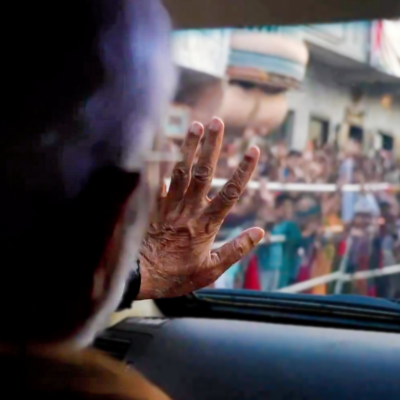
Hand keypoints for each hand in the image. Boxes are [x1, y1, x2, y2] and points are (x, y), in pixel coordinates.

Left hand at [137, 118, 263, 299]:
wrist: (140, 277)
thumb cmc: (176, 276)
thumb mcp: (211, 270)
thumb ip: (235, 249)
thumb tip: (259, 233)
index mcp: (207, 224)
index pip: (230, 193)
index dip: (243, 170)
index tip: (254, 149)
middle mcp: (189, 210)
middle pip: (204, 173)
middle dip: (212, 146)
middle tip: (217, 122)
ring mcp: (169, 205)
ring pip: (181, 171)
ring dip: (189, 147)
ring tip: (196, 125)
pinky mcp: (152, 206)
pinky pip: (157, 180)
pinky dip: (160, 162)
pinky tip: (163, 143)